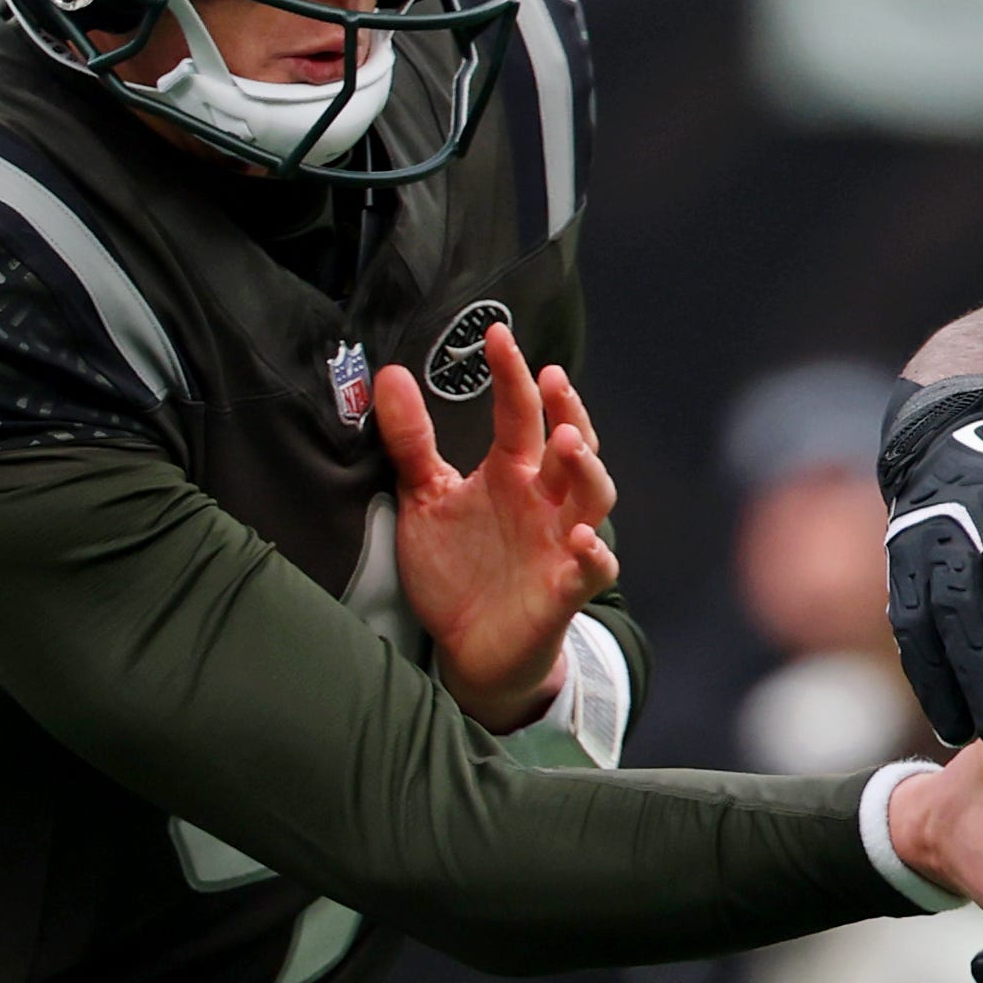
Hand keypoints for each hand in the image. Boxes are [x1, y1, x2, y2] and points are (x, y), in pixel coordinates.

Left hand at [378, 322, 617, 731]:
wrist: (469, 648)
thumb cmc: (457, 569)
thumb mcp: (424, 499)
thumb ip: (411, 441)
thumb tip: (388, 373)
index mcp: (512, 473)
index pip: (520, 413)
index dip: (512, 374)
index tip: (497, 334)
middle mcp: (545, 501)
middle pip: (574, 447)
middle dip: (569, 413)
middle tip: (553, 382)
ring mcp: (561, 543)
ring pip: (594, 498)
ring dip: (587, 470)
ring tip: (567, 444)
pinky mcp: (565, 589)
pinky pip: (592, 568)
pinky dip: (594, 553)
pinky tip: (583, 538)